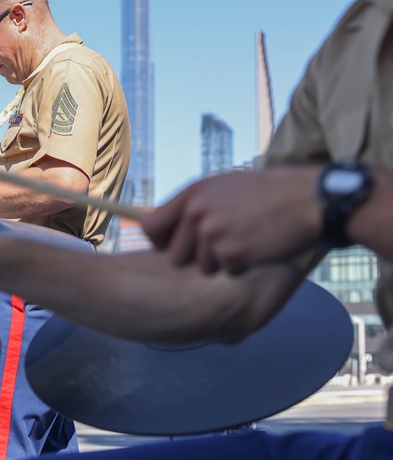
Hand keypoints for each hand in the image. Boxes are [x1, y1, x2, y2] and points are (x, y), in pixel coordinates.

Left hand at [142, 166, 321, 273]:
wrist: (309, 198)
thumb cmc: (268, 193)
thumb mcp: (223, 187)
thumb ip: (193, 206)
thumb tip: (163, 231)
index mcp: (192, 194)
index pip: (150, 228)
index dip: (160, 243)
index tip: (172, 246)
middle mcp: (197, 213)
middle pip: (175, 257)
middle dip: (196, 258)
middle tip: (222, 245)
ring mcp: (213, 233)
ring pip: (202, 268)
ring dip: (222, 262)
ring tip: (246, 238)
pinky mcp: (232, 253)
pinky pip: (227, 272)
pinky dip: (243, 266)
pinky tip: (259, 245)